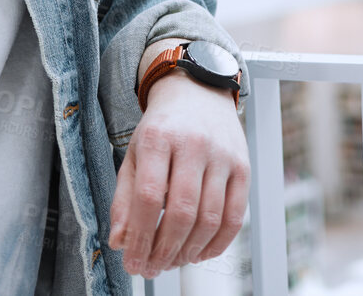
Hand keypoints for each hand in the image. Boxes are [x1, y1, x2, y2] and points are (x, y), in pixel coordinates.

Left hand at [107, 75, 248, 278]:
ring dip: (189, 251)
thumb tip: (119, 242)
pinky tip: (199, 253)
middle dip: (164, 250)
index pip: (148, 196)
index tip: (132, 262)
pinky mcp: (243, 167)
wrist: (198, 94)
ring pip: (209, 218)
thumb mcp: (135, 154)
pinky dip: (217, 243)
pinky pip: (235, 216)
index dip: (139, 236)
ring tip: (173, 262)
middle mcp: (193, 144)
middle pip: (181, 211)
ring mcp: (222, 155)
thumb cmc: (162, 129)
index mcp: (158, 137)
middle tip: (152, 268)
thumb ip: (124, 198)